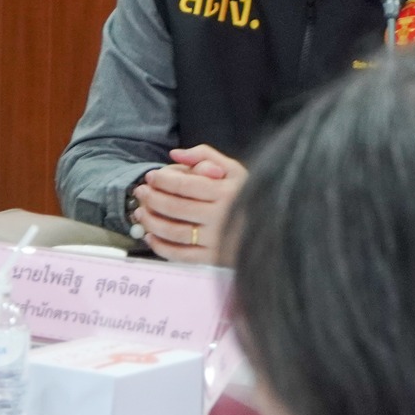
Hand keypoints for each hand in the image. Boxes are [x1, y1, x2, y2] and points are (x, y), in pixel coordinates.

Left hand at [134, 145, 246, 264]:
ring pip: (176, 232)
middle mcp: (222, 216)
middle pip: (176, 208)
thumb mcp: (234, 169)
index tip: (150, 176)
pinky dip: (162, 248)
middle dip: (152, 199)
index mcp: (227, 192)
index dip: (163, 180)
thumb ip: (205, 155)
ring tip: (140, 213)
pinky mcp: (215, 259)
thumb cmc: (247, 194)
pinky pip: (183, 256)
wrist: (275, 226)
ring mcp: (218, 240)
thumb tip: (174, 154)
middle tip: (140, 192)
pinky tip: (150, 237)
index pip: (186, 186)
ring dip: (152, 223)